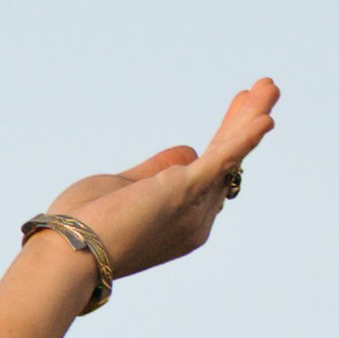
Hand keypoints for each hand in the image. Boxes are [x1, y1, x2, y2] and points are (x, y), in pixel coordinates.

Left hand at [50, 89, 277, 282]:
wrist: (69, 253)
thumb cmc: (86, 224)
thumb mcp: (125, 186)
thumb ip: (155, 170)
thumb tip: (188, 151)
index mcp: (184, 222)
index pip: (212, 174)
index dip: (226, 139)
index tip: (237, 105)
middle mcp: (198, 220)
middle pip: (228, 162)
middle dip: (245, 121)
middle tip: (264, 88)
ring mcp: (194, 209)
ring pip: (229, 155)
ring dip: (250, 117)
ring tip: (268, 85)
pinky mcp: (184, 192)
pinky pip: (221, 162)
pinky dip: (243, 139)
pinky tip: (264, 120)